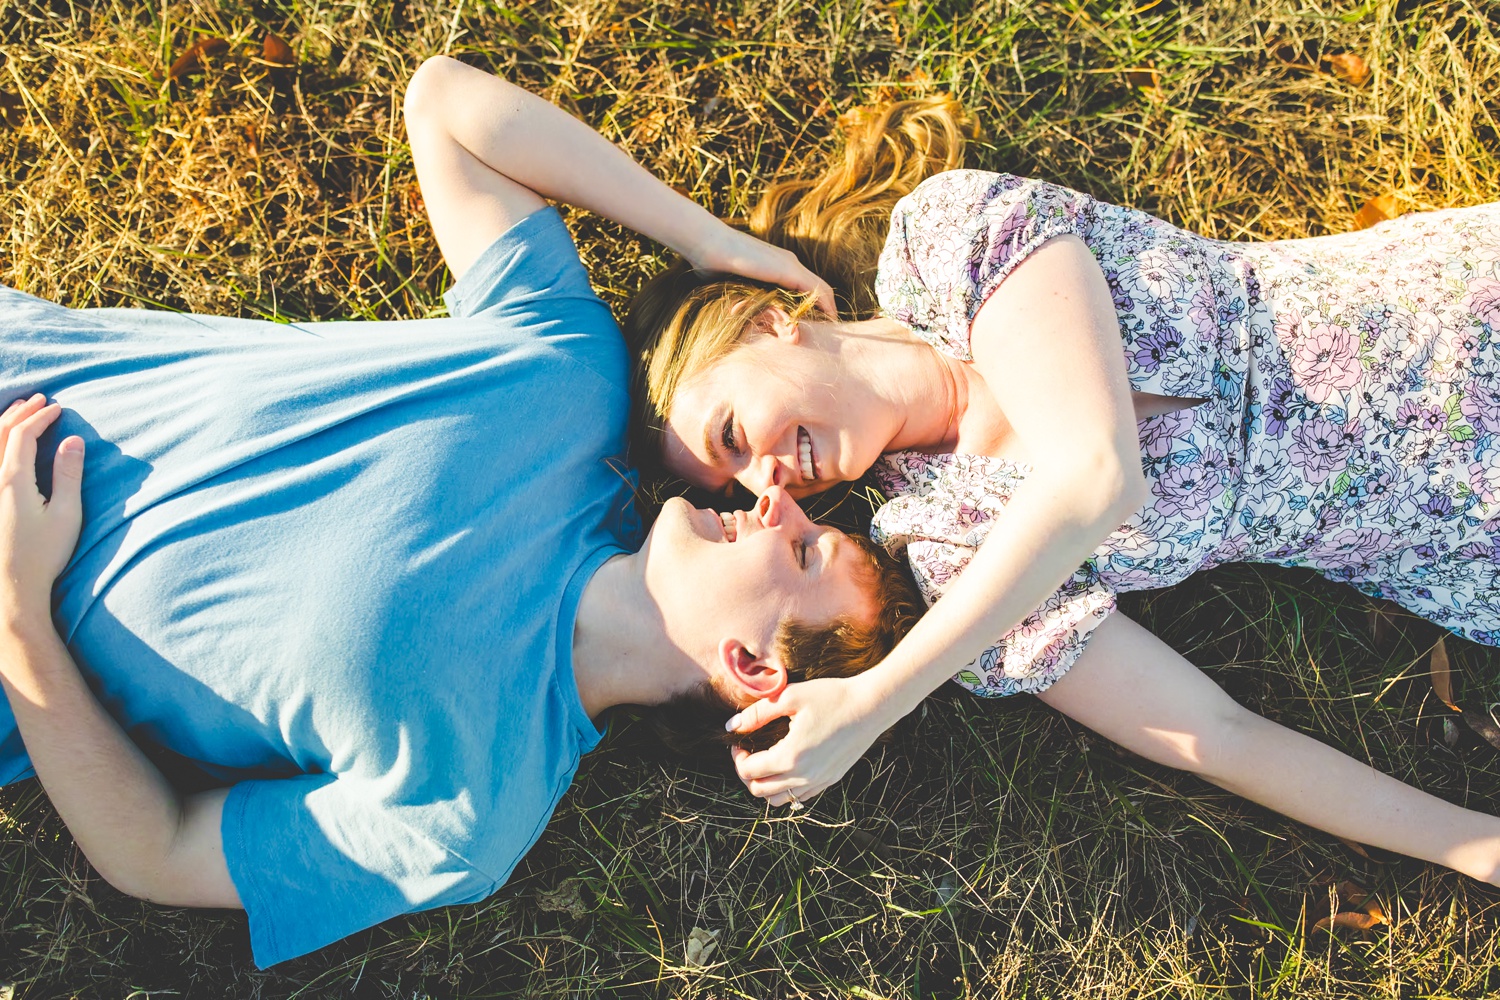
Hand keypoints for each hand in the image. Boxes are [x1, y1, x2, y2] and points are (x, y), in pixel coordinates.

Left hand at [0, 395, 84, 622]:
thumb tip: (73, 441)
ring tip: (20, 413)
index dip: (40, 417)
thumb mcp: (66, 514)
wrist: (12, 588)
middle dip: (20, 413)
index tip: (58, 408)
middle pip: (0, 434)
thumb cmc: (43, 554)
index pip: (22, 434)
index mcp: (12, 480)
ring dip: (4, 424)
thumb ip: (68, 474)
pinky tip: (6, 447)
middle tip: (39, 400)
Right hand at [687, 227, 837, 316]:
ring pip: (820, 289)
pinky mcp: (789, 269)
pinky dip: (826, 305)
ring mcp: (790, 264)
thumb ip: (743, 297)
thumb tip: (735, 314)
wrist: (708, 243)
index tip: (813, 325)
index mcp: (777, 266)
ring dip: (826, 311)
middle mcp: (789, 263)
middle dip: (823, 311)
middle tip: (827, 331)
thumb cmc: (712, 263)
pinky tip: (830, 320)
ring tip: (831, 330)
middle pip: (816, 288)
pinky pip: (817, 289)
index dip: (813, 305)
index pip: (804, 286)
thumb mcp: (733, 285)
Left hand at [726, 674, 887, 807]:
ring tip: (765, 762)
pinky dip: (785, 788)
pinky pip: (799, 797)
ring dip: (765, 785)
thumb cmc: (831, 696)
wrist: (871, 706)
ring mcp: (819, 782)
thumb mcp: (789, 697)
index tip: (739, 742)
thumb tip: (732, 725)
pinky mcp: (830, 780)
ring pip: (779, 800)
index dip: (737, 757)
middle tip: (748, 753)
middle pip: (759, 791)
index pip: (749, 770)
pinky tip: (787, 766)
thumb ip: (757, 713)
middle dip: (746, 773)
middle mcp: (804, 776)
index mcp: (790, 756)